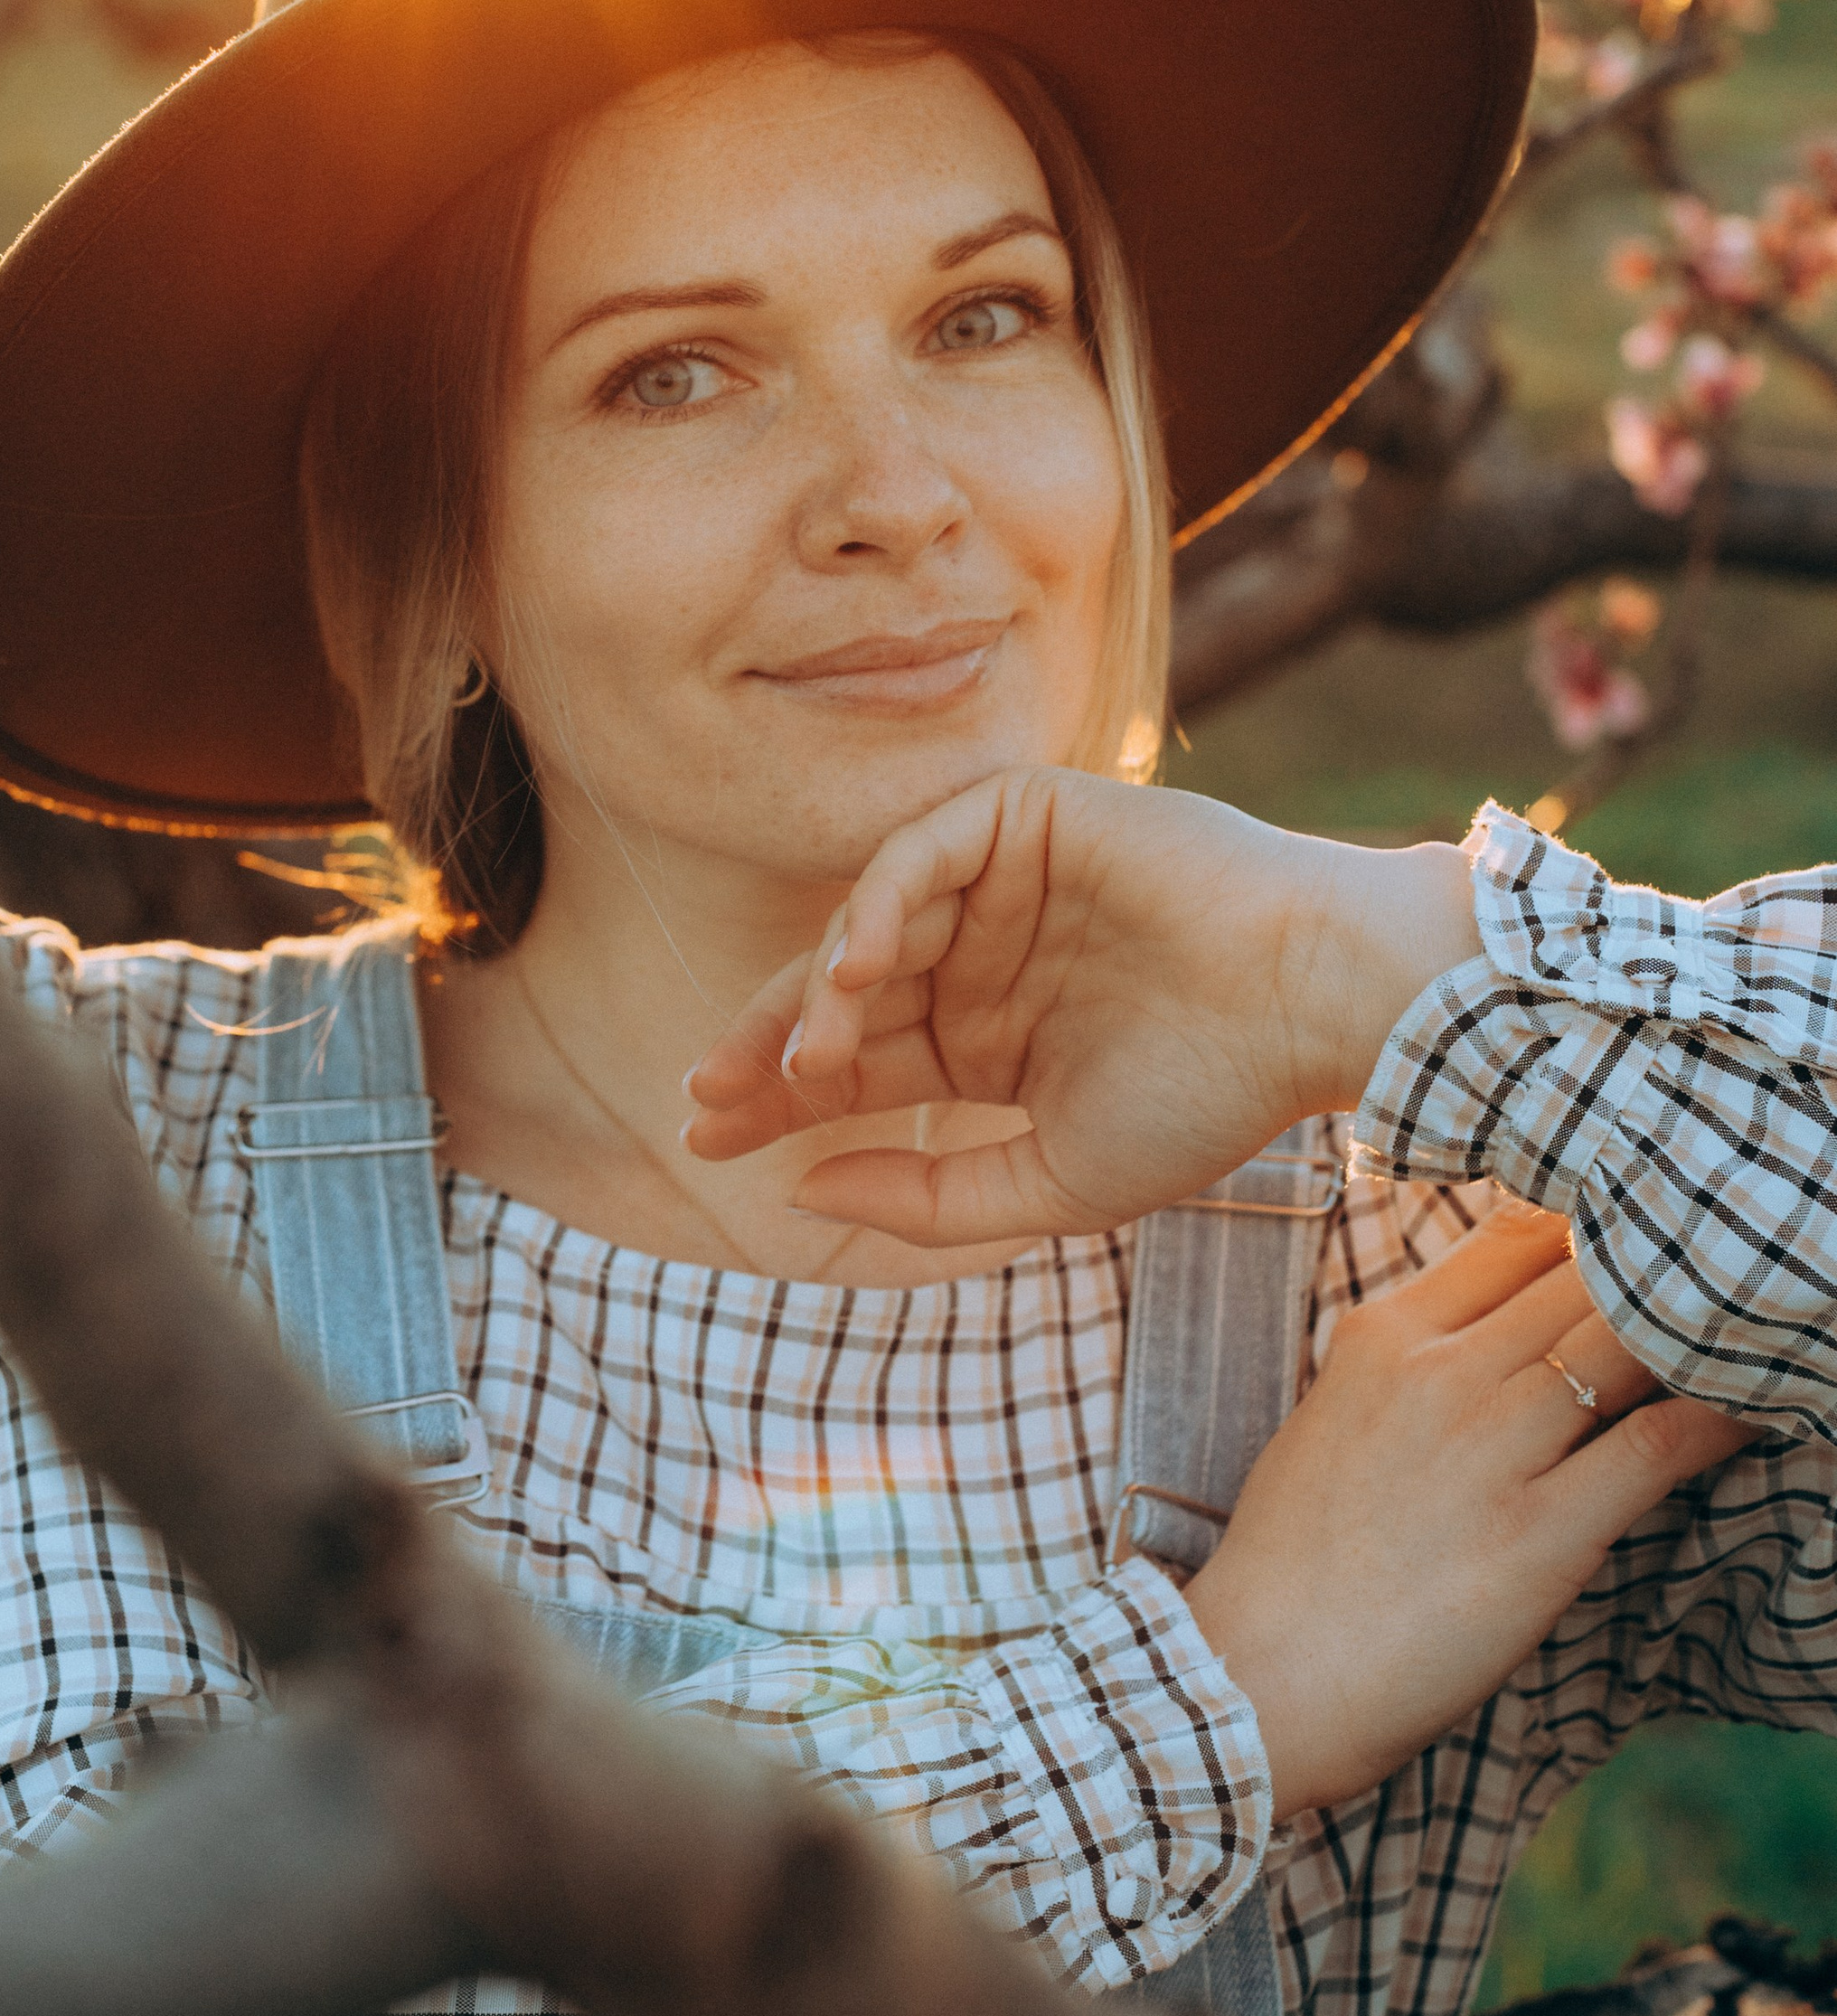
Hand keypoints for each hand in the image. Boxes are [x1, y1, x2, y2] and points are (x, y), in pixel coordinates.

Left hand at [683, 769, 1481, 1243]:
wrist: (1313, 1006)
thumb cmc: (1206, 1100)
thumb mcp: (1051, 1183)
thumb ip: (929, 1200)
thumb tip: (802, 1196)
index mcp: (985, 1042)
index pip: (855, 1065)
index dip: (776, 1098)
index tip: (703, 1141)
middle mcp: (980, 959)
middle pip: (841, 996)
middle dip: (769, 1046)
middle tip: (706, 1096)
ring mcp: (1000, 883)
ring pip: (871, 924)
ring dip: (822, 991)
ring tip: (804, 1060)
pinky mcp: (1027, 815)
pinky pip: (922, 850)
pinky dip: (879, 903)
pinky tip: (854, 969)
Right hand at [1183, 1202, 1748, 1815]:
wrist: (1257, 1677)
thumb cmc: (1292, 1563)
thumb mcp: (1334, 1417)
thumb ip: (1408, 1361)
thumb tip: (1485, 1335)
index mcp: (1384, 1333)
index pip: (1515, 1231)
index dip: (1593, 1216)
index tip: (1642, 1227)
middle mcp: (1440, 1370)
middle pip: (1583, 1271)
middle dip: (1658, 1265)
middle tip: (1715, 1267)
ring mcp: (1491, 1446)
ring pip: (1627, 1340)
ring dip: (1698, 1330)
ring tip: (1754, 1326)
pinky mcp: (1540, 1532)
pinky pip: (1656, 1446)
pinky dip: (1719, 1418)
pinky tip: (1755, 1406)